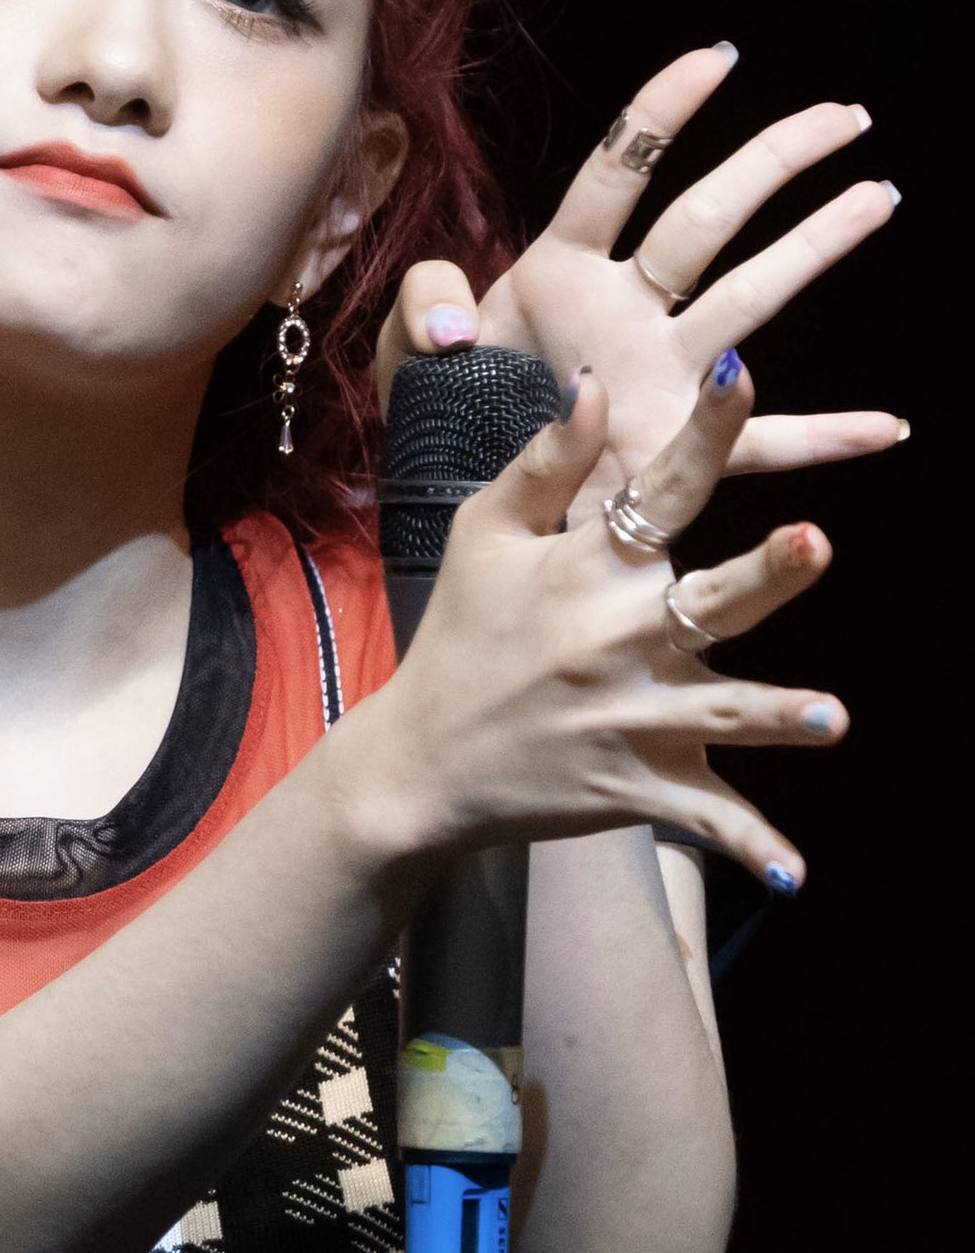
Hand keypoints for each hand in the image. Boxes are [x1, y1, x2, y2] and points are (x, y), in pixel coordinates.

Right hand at [368, 356, 842, 890]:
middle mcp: (615, 639)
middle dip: (765, 574)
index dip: (704, 430)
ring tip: (830, 717)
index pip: (656, 487)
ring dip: (779, 716)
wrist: (422, 761)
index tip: (743, 378)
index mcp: (583, 567)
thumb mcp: (484, 534)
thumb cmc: (462, 632)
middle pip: (710, 601)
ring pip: (726, 714)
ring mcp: (630, 719)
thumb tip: (596, 383)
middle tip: (813, 542)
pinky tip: (794, 874)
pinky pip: (706, 819)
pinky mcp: (639, 785)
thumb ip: (545, 461)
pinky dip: (750, 847)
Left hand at [376, 45, 902, 525]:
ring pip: (752, 297)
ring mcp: (660, 372)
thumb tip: (457, 325)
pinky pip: (763, 442)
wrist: (456, 494)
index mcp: (558, 271)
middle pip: (708, 219)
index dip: (662, 113)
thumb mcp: (407, 348)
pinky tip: (887, 427)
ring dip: (815, 247)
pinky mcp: (678, 444)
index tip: (720, 58)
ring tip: (877, 197)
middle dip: (775, 163)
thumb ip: (421, 306)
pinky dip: (825, 438)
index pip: (617, 173)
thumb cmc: (436, 411)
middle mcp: (623, 308)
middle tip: (845, 116)